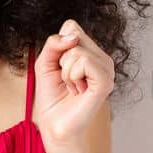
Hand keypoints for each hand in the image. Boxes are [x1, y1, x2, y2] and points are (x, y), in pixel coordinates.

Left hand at [33, 19, 114, 147]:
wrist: (54, 125)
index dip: (58, 46)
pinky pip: (84, 62)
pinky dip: (72, 75)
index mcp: (92, 53)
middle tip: (67, 79)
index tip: (60, 68)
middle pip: (75, 35)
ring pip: (77, 51)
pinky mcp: (106, 82)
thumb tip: (72, 37)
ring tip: (72, 86)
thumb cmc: (52, 96)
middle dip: (61, 59)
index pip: (72, 27)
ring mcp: (107, 70)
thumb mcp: (45, 62)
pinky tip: (78, 90)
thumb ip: (54, 43)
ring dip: (66, 71)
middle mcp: (103, 59)